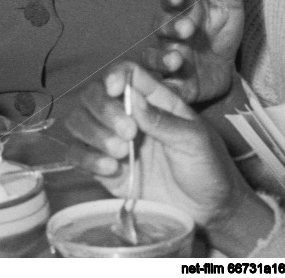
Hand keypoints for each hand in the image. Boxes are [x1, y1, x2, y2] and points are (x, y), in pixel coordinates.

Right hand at [65, 62, 273, 254]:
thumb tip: (134, 99)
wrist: (206, 210)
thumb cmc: (208, 168)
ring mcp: (115, 142)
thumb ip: (164, 120)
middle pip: (94, 94)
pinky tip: (111, 168)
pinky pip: (76, 155)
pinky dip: (86, 158)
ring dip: (93, 133)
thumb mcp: (194, 140)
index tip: (116, 89)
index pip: (127, 74)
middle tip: (128, 133)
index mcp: (156, 100)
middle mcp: (131, 116)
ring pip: (79, 122)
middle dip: (104, 109)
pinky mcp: (105, 169)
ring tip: (121, 152)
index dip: (115, 75)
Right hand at [142, 0, 243, 104]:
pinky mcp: (169, 87)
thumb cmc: (221, 34)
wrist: (225, 73)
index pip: (170, 2)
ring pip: (153, 58)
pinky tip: (172, 87)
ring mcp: (165, 61)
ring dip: (163, 58)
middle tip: (187, 29)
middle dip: (171, 28)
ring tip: (178, 59)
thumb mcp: (229, 5)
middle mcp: (166, 36)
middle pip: (159, 29)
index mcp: (180, 13)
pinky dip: (165, 88)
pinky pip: (160, 88)